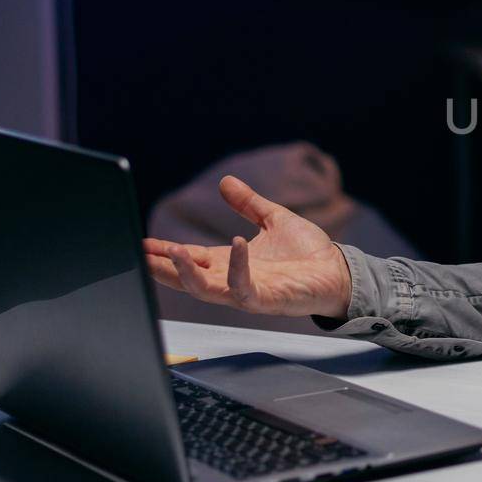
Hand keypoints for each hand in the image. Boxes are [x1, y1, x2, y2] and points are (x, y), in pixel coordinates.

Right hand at [142, 175, 351, 317]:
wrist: (340, 271)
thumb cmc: (309, 253)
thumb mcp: (273, 220)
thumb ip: (248, 204)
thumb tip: (225, 182)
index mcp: (231, 263)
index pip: (190, 259)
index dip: (166, 252)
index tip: (144, 242)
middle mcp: (234, 280)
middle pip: (188, 278)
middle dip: (163, 267)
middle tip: (141, 253)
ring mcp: (249, 292)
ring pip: (206, 290)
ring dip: (187, 272)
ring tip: (170, 250)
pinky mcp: (268, 299)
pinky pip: (244, 288)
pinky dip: (237, 267)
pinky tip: (235, 245)